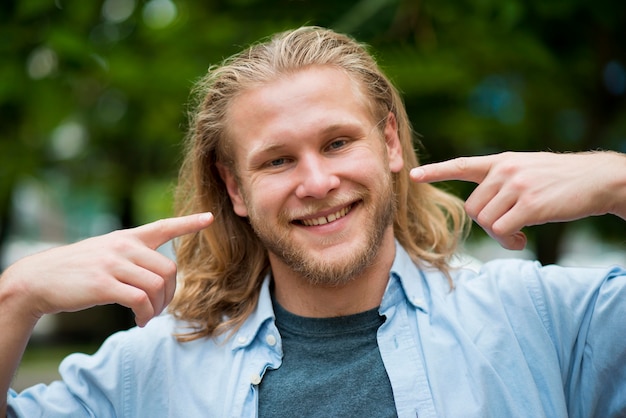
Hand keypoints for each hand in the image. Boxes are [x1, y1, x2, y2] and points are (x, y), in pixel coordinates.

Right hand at [1, 212, 212, 326]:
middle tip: (158, 309)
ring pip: (157, 286)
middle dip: (170, 294)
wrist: (39, 279)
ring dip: (157, 308)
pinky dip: (145, 314)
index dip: (188, 223)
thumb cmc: (77, 269)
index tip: (209, 218)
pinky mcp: (104, 284)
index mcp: (127, 237)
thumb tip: (160, 278)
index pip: (163, 226)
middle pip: (169, 269)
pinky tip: (138, 321)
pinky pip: (140, 300)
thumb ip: (132, 257)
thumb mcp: (105, 252)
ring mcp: (114, 264)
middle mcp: (124, 247)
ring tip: (146, 317)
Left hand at [410, 151, 625, 249]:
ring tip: (518, 235)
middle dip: (487, 225)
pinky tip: (523, 240)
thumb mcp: (527, 170)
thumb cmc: (561, 180)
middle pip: (473, 208)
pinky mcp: (529, 204)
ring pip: (486, 222)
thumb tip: (483, 212)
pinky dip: (509, 242)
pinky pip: (502, 231)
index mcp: (502, 161)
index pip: (462, 165)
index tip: (414, 175)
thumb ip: (502, 182)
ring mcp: (516, 186)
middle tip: (508, 232)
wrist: (597, 179)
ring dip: (499, 237)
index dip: (437, 171)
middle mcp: (505, 170)